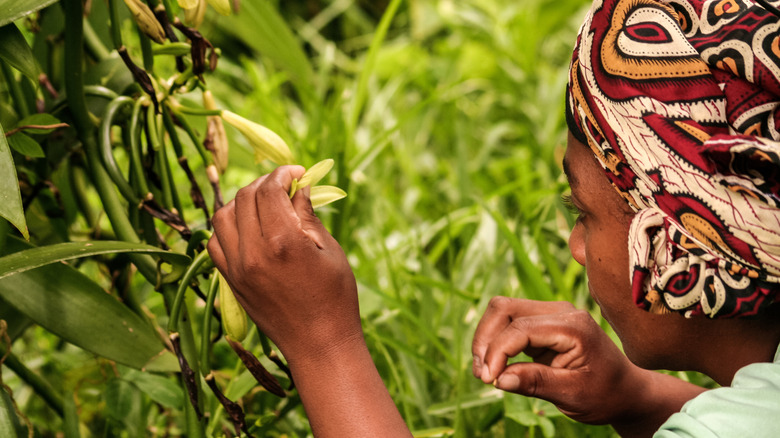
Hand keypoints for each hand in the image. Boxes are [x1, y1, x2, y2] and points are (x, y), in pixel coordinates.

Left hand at [208, 166, 361, 362]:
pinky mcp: (230, 281)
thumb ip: (308, 214)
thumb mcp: (329, 250)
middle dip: (265, 183)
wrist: (318, 345)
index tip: (297, 172)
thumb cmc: (334, 297)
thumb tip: (299, 186)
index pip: (269, 190)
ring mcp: (236, 268)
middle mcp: (253, 252)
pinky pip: (215, 242)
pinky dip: (227, 226)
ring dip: (242, 201)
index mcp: (283, 241)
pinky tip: (248, 227)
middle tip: (285, 185)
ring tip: (264, 203)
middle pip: (245, 197)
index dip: (283, 173)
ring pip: (223, 215)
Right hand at [472, 297, 652, 424]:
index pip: (520, 328)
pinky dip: (496, 343)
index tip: (488, 380)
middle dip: (485, 340)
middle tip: (482, 375)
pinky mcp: (542, 324)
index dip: (497, 352)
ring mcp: (550, 314)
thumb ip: (537, 383)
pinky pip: (509, 324)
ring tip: (485, 373)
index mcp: (572, 325)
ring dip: (486, 340)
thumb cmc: (606, 394)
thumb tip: (499, 379)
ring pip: (502, 312)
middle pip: (504, 309)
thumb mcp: (574, 395)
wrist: (626, 391)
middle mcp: (560, 311)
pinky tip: (496, 367)